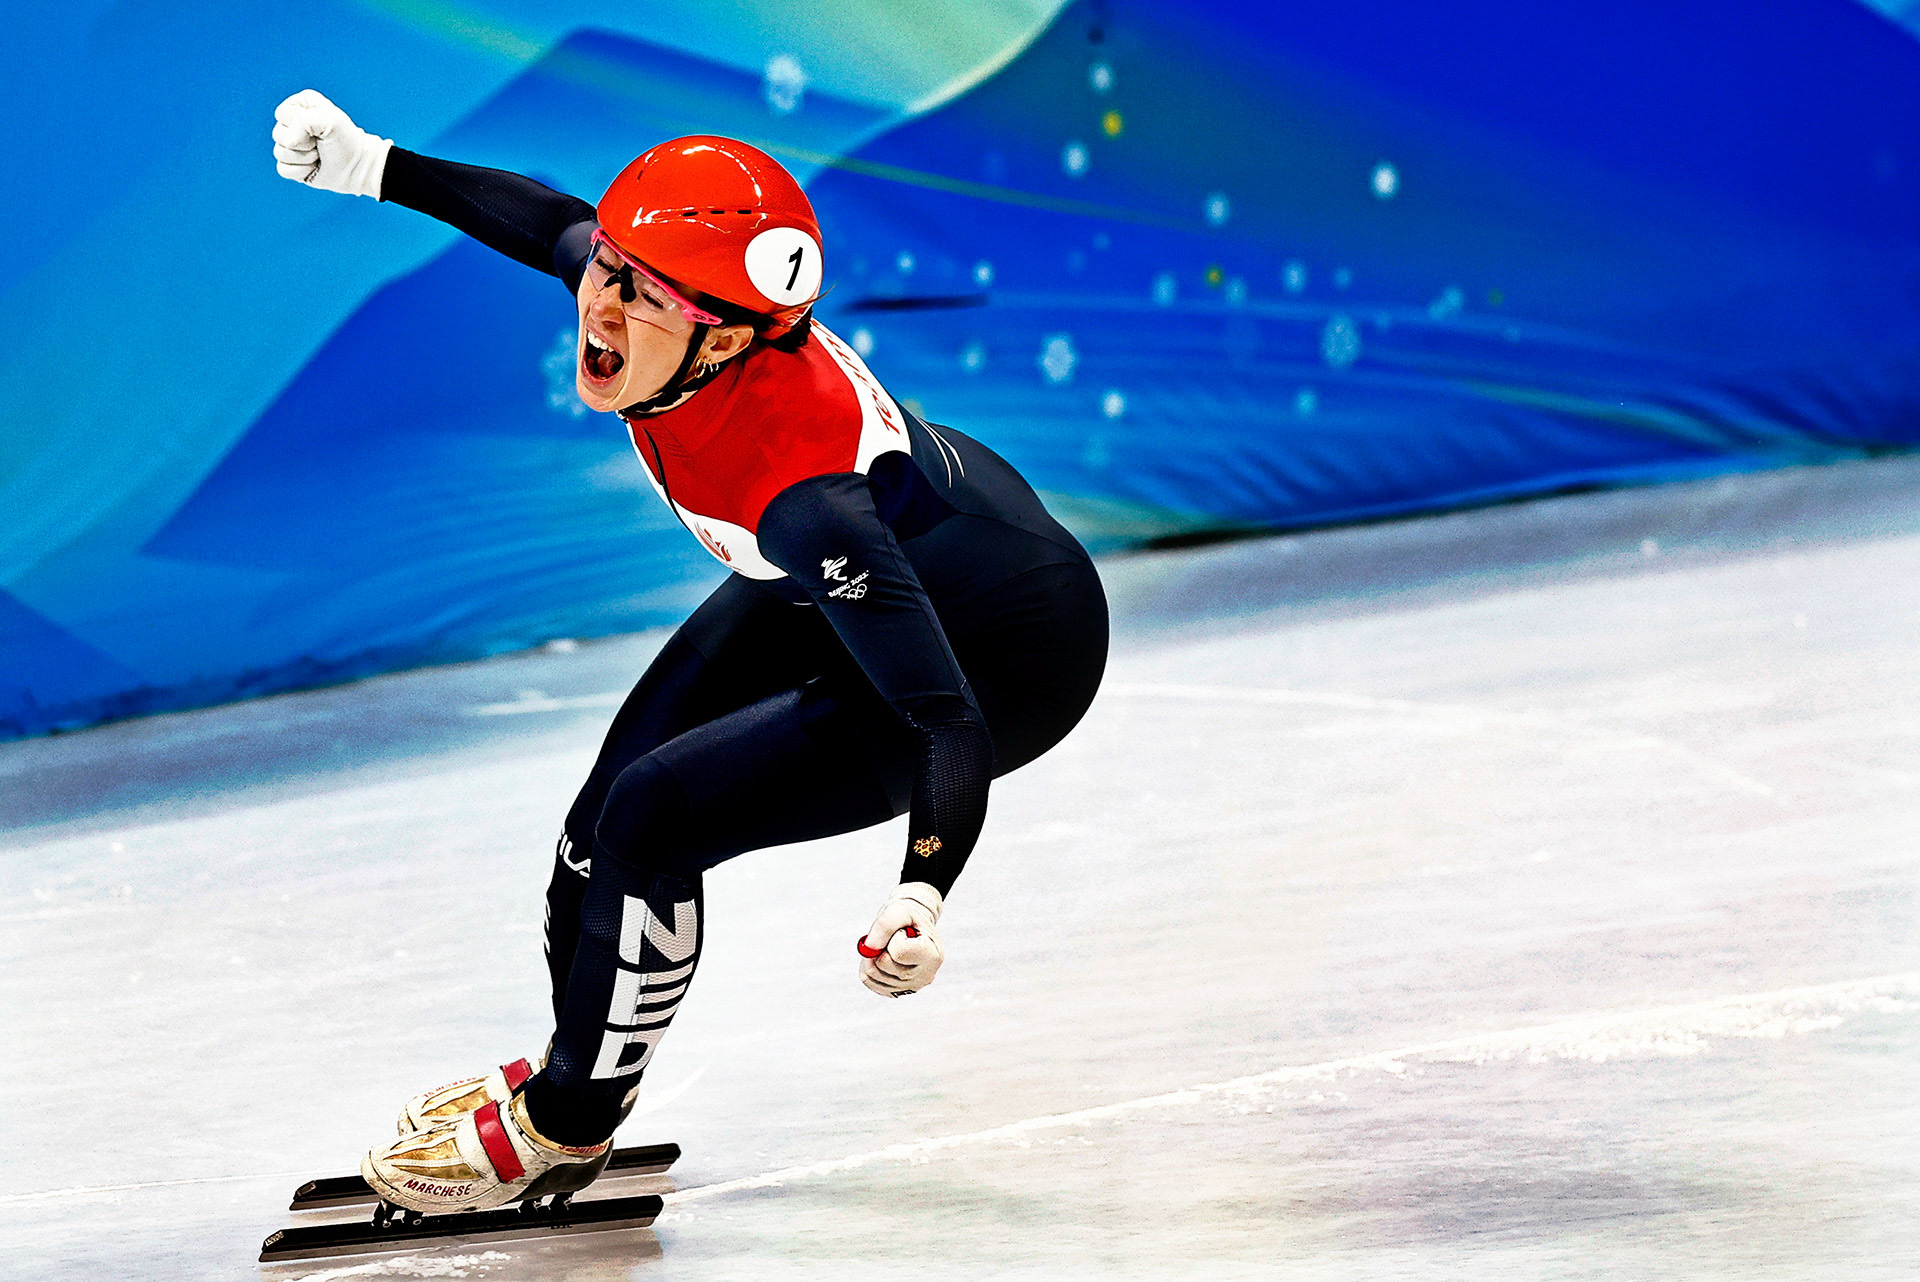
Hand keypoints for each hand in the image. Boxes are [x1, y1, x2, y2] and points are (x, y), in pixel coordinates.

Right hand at [271, 89, 391, 197]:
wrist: (357, 167)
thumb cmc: (346, 142)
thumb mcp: (330, 120)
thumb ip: (302, 120)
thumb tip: (288, 142)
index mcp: (300, 105)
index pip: (282, 113)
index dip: (299, 124)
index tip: (320, 130)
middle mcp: (292, 122)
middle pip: (278, 134)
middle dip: (302, 144)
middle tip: (321, 144)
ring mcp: (290, 144)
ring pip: (279, 153)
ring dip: (303, 158)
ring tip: (319, 156)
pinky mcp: (291, 163)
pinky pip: (282, 169)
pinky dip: (300, 171)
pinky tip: (314, 168)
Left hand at [858, 882, 943, 996]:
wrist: (911, 925)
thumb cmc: (908, 917)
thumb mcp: (899, 910)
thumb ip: (885, 926)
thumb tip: (869, 949)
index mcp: (932, 956)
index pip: (898, 952)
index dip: (893, 937)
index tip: (903, 932)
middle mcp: (925, 976)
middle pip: (884, 964)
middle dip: (881, 946)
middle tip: (892, 938)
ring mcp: (911, 987)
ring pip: (873, 974)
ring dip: (871, 955)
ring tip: (886, 946)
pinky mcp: (896, 992)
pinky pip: (869, 982)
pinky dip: (867, 966)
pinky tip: (879, 956)